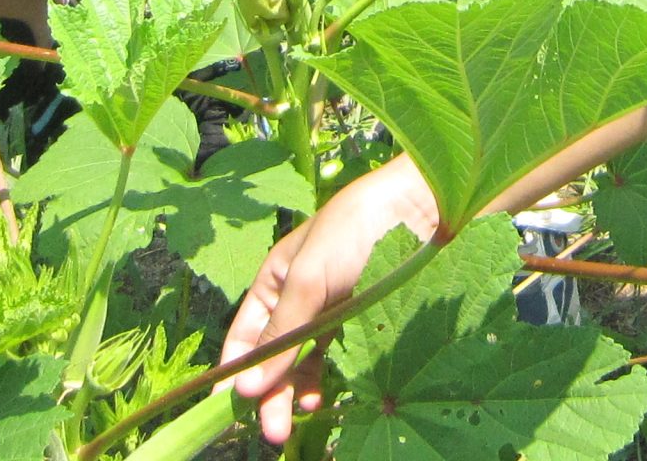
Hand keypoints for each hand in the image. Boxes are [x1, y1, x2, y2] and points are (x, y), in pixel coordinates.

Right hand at [226, 158, 441, 446]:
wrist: (415, 212)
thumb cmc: (353, 232)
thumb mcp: (308, 277)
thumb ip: (281, 332)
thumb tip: (247, 387)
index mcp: (273, 281)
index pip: (244, 335)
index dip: (235, 371)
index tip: (231, 409)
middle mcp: (294, 299)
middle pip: (270, 356)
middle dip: (267, 393)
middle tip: (273, 433)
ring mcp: (323, 312)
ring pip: (296, 362)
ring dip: (290, 394)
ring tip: (290, 426)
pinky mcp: (351, 320)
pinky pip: (325, 357)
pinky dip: (316, 380)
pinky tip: (317, 399)